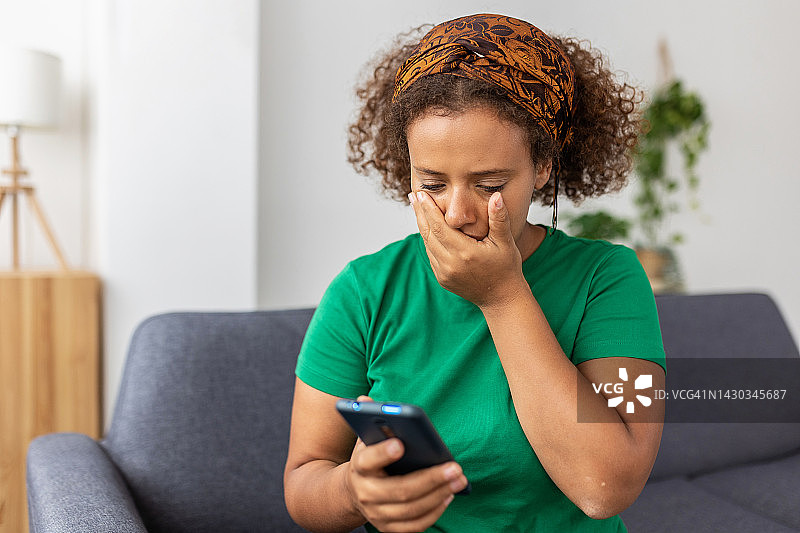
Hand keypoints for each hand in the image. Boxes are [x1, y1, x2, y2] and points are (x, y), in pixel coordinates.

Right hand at [344, 396, 467, 531]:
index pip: (368, 460)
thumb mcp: (367, 439)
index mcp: (359, 467)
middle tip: (455, 468)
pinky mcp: (388, 528)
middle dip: (431, 479)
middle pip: (400, 490)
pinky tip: (449, 495)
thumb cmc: (369, 459)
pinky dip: (434, 511)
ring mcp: (376, 514)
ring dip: (439, 495)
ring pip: (411, 510)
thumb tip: (366, 400)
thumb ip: (370, 421)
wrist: (354, 492)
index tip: (401, 443)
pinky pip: (415, 526)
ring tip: (459, 479)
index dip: (383, 453)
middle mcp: (365, 493)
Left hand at [409, 190, 526, 308]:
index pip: (440, 226)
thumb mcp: (506, 242)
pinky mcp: (442, 279)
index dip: (429, 209)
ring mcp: (444, 273)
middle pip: (429, 234)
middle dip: (420, 213)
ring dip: (422, 226)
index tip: (421, 194)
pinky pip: (431, 255)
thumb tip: (496, 196)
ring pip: (427, 245)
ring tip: (418, 208)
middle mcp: (451, 264)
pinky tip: (427, 228)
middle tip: (413, 195)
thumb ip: (499, 219)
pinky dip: (428, 240)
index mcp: (465, 253)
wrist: (501, 298)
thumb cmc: (506, 268)